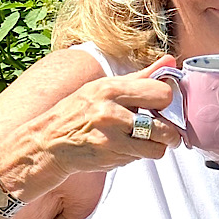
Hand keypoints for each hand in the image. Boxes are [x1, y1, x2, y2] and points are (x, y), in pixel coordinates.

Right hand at [0, 55, 183, 193]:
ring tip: (145, 141)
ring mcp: (111, 134)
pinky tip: (127, 148)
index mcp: (111, 88)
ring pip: (158, 144)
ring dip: (157, 146)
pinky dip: (141, 155)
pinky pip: (143, 157)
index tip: (162, 107)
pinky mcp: (110, 154)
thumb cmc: (77, 113)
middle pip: (165, 122)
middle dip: (169, 130)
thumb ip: (141, 77)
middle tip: (163, 130)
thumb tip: (170, 60)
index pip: (162, 92)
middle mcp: (111, 110)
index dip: (167, 102)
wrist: (48, 142)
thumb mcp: (104, 87)